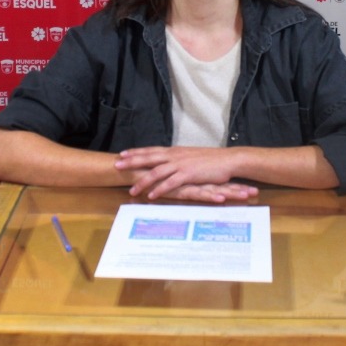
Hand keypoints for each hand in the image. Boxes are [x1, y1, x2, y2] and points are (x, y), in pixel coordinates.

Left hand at [115, 147, 255, 200]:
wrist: (228, 160)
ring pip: (157, 172)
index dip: (136, 152)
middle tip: (117, 166)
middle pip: (149, 158)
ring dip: (143, 181)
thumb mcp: (192, 156)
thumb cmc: (212, 160)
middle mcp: (175, 156)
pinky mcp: (189, 175)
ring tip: (132, 190)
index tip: (122, 154)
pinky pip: (171, 183)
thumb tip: (170, 162)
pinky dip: (160, 190)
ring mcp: (181, 164)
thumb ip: (179, 159)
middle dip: (132, 162)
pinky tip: (152, 196)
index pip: (151, 150)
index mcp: (175, 151)